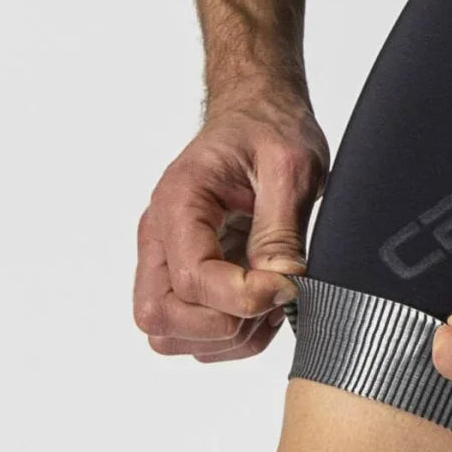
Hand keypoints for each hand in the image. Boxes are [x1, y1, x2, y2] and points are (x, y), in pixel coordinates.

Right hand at [133, 83, 329, 362]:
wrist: (257, 114)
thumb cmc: (268, 130)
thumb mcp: (292, 166)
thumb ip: (281, 229)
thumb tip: (280, 284)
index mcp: (179, 200)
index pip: (192, 278)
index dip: (243, 297)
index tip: (287, 283)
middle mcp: (159, 235)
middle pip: (162, 317)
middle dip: (226, 323)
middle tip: (274, 295)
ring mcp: (166, 261)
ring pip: (171, 335)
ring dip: (227, 335)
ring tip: (270, 298)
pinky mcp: (182, 279)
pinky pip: (191, 336)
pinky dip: (229, 337)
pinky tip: (261, 304)